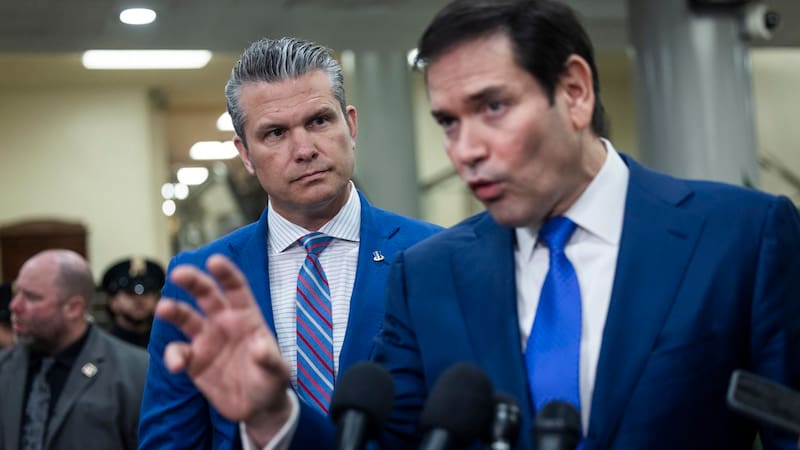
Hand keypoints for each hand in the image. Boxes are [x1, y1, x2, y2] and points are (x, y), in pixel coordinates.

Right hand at [156, 254, 291, 444]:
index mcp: (246, 316)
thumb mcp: (278, 372)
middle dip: (193, 281)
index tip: (214, 261)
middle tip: (179, 273)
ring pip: (185, 318)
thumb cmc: (271, 381)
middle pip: (206, 294)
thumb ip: (270, 359)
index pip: (236, 289)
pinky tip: (176, 366)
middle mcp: (223, 322)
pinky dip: (174, 356)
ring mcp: (206, 340)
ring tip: (164, 308)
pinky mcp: (193, 361)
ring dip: (173, 311)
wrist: (257, 408)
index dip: (226, 274)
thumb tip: (260, 347)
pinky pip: (178, 353)